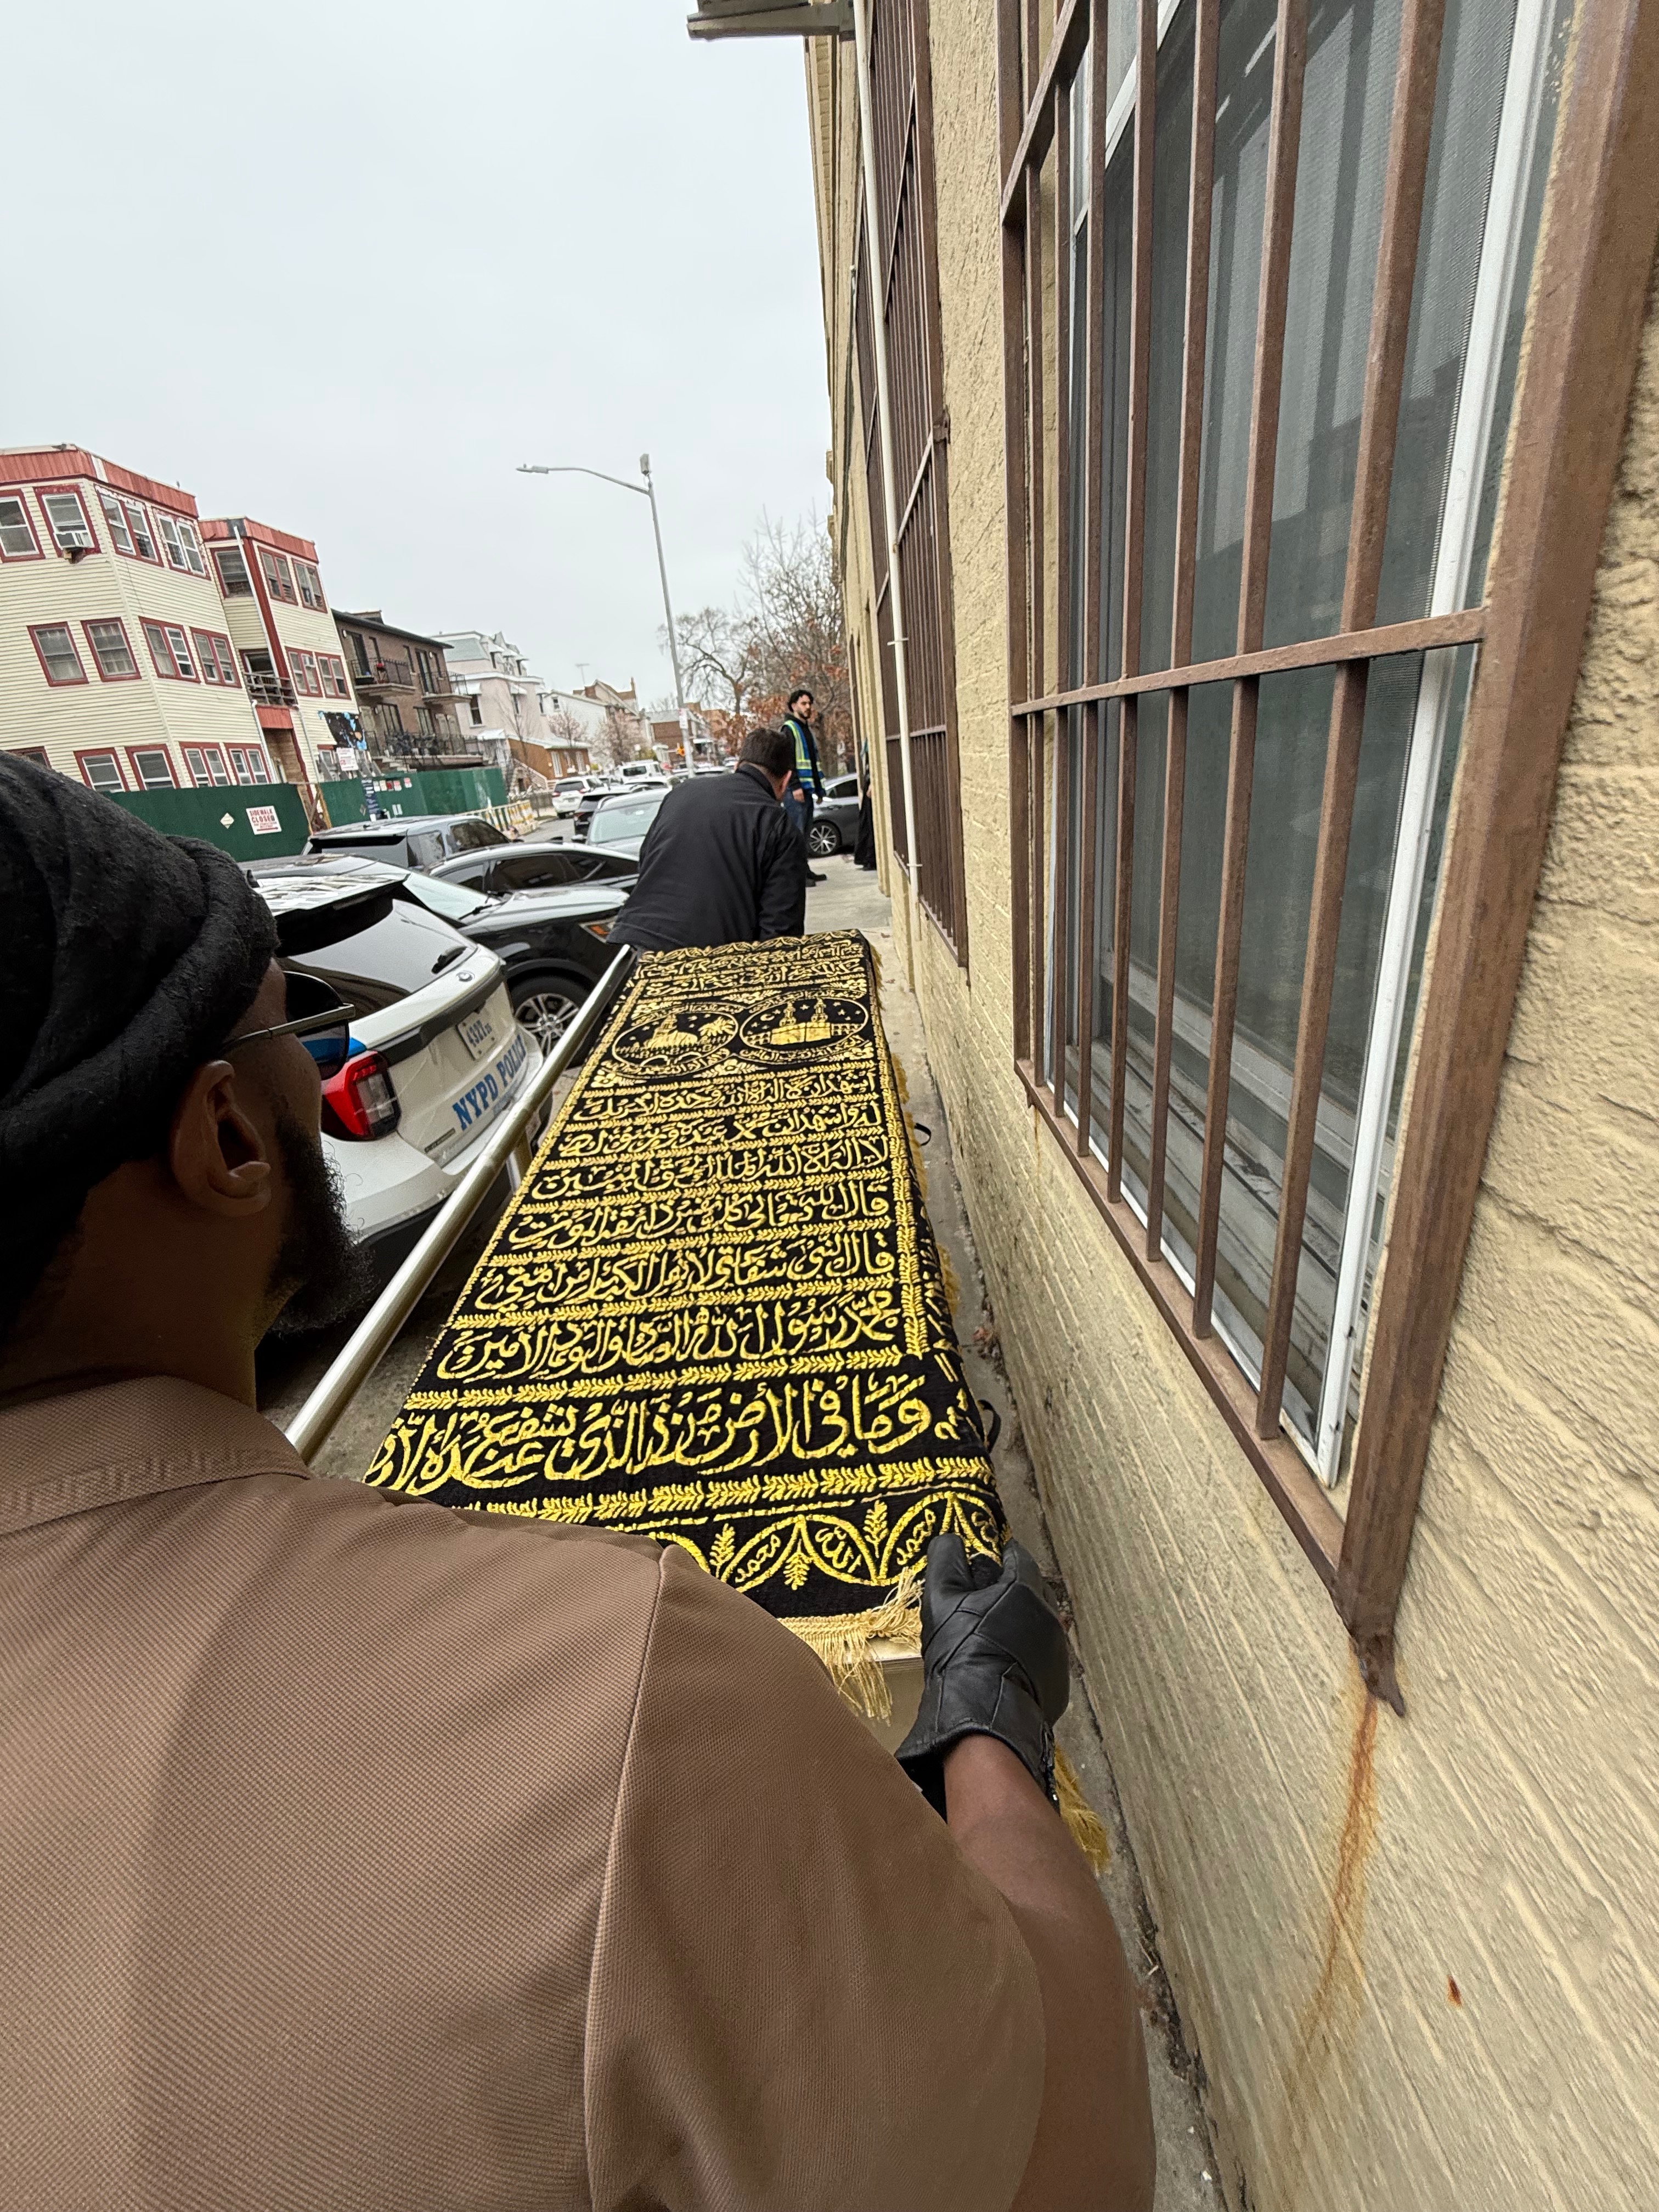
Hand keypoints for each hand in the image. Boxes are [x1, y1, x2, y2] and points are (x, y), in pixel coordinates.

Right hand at [896, 1534, 1069, 1815]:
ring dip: (1019, 1626)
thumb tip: (951, 1538)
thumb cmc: (960, 1650)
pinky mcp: (1058, 1685)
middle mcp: (1050, 1617)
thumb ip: (946, 1559)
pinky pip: (1040, 1660)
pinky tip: (1001, 1668)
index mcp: (1026, 1589)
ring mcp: (1058, 1653)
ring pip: (1037, 1627)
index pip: (1017, 1557)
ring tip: (992, 1637)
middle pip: (1032, 1590)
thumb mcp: (941, 1597)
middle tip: (985, 1599)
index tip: (985, 1560)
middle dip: (1011, 1589)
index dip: (998, 1556)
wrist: (982, 1715)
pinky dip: (1024, 1658)